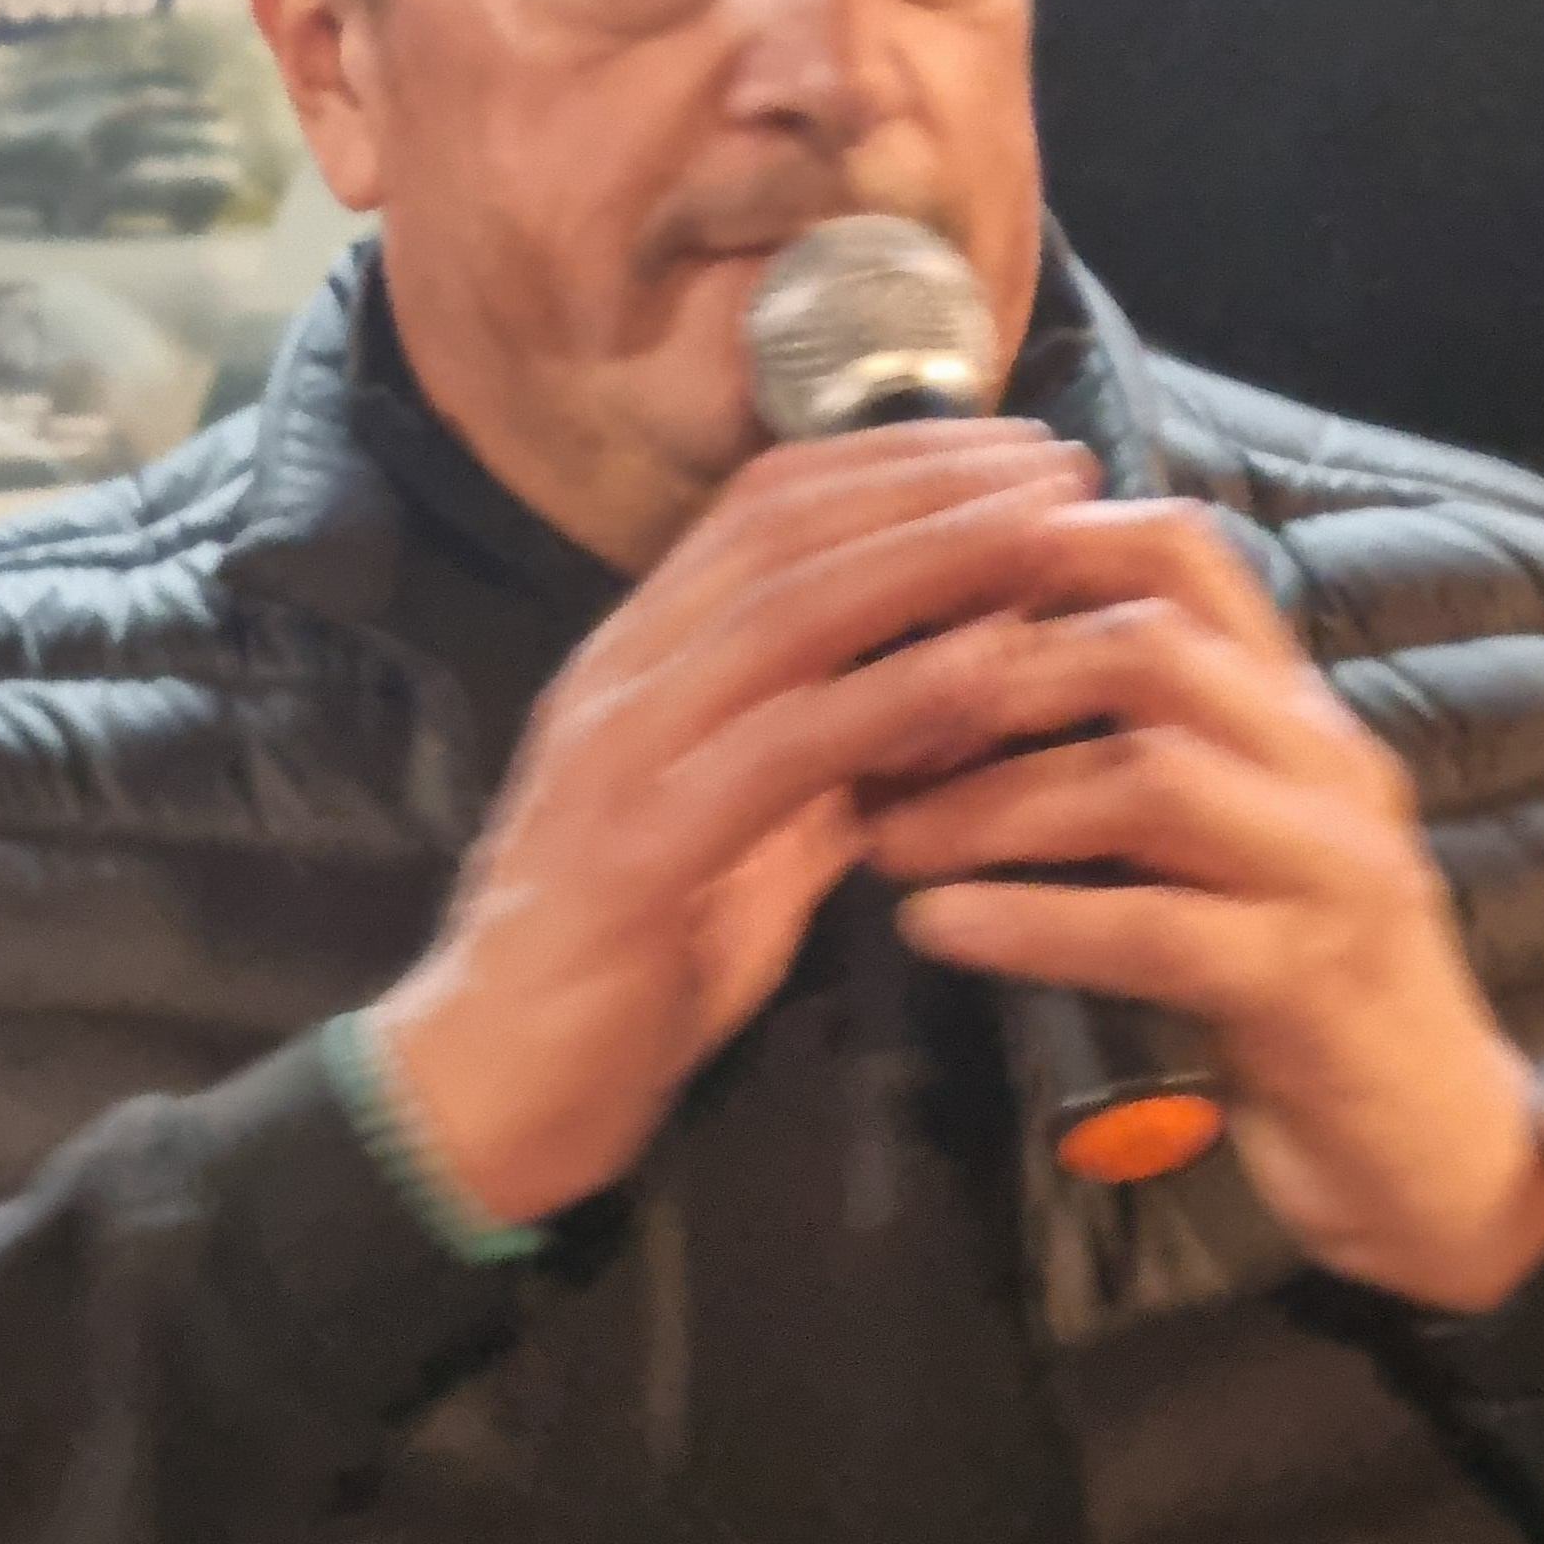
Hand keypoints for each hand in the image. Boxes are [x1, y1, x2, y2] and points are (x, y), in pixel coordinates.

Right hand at [379, 423, 1101, 1224]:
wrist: (483, 1093)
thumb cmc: (621, 970)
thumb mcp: (744, 842)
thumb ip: (827, 765)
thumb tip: (944, 699)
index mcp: (638, 660)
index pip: (764, 506)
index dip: (894, 460)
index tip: (1014, 450)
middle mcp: (621, 676)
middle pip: (787, 530)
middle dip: (934, 483)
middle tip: (1061, 466)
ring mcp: (621, 752)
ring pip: (786, 610)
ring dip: (932, 557)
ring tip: (1048, 533)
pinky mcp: (638, 847)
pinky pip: (784, 746)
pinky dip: (895, 694)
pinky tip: (992, 668)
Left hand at [859, 499, 1543, 1312]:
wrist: (1435, 1153)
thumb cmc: (1297, 991)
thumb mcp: (1219, 845)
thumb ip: (1129, 758)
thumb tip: (945, 687)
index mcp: (1295, 711)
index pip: (1181, 553)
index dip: (1041, 543)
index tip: (911, 584)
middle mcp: (1325, 761)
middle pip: (1150, 645)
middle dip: (989, 672)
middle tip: (866, 721)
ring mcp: (1331, 869)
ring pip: (1148, 778)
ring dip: (991, 799)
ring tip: (880, 835)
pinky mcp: (1313, 983)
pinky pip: (1158, 929)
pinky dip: (1033, 921)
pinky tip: (934, 927)